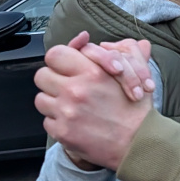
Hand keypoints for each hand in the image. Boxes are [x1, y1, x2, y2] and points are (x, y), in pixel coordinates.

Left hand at [34, 43, 152, 171]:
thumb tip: (83, 37)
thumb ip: (104, 52)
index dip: (58, 59)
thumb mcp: (128, 72)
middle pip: (42, 76)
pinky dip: (58, 122)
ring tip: (70, 106)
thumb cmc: (135, 109)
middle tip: (65, 87)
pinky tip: (74, 122)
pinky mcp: (63, 132)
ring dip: (53, 102)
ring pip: (41, 99)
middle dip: (52, 80)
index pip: (55, 54)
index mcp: (92, 71)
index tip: (65, 66)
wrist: (138, 143)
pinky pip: (47, 121)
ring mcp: (66, 112)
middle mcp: (75, 90)